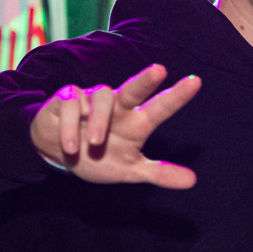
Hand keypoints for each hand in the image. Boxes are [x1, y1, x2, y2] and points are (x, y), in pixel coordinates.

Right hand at [30, 65, 200, 185]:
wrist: (57, 152)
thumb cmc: (99, 156)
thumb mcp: (130, 170)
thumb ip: (159, 173)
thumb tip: (193, 181)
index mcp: (135, 121)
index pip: (159, 107)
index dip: (177, 96)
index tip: (196, 81)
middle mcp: (117, 106)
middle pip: (133, 90)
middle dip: (145, 80)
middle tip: (159, 70)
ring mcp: (91, 100)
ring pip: (102, 97)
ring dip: (100, 120)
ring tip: (96, 143)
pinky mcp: (66, 100)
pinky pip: (71, 106)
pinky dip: (71, 128)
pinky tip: (71, 147)